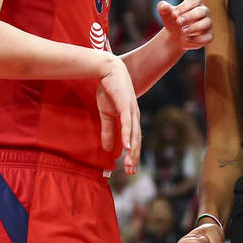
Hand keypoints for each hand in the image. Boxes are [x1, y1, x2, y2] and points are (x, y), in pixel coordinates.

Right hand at [96, 56, 140, 173]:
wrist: (108, 70)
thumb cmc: (108, 90)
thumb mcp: (106, 113)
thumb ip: (108, 130)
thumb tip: (107, 148)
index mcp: (131, 119)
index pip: (134, 140)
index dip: (132, 155)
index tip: (129, 169)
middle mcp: (134, 116)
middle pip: (136, 141)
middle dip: (134, 158)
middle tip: (130, 172)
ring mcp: (131, 111)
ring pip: (134, 135)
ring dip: (132, 151)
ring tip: (129, 165)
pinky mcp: (125, 105)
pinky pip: (127, 124)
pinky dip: (128, 136)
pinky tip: (127, 147)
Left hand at [158, 0, 213, 49]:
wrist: (175, 36)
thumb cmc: (173, 21)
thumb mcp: (166, 15)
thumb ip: (163, 8)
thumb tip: (163, 6)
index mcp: (195, 3)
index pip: (195, 0)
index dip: (185, 6)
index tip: (174, 14)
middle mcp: (204, 12)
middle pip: (202, 11)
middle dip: (190, 16)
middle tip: (178, 22)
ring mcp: (207, 24)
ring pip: (207, 23)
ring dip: (195, 27)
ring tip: (183, 31)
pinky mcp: (208, 36)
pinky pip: (208, 37)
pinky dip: (198, 39)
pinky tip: (186, 40)